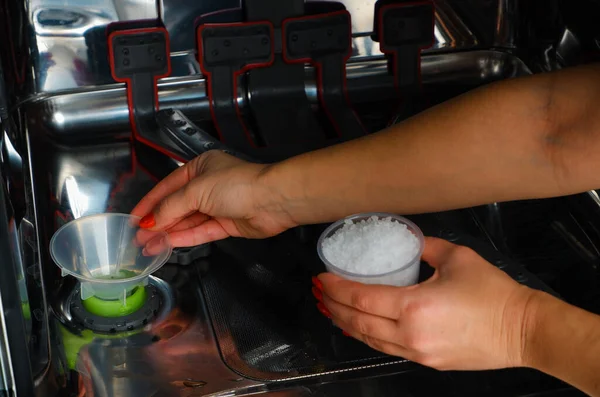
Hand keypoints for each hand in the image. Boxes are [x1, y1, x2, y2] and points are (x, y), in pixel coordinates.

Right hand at [131, 151, 296, 246]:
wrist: (273, 200)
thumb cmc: (236, 185)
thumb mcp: (196, 190)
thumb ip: (170, 208)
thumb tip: (148, 223)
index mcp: (199, 168)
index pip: (167, 186)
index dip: (149, 203)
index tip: (133, 219)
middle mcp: (207, 186)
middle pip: (176, 206)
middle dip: (156, 222)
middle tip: (136, 238)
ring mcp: (217, 206)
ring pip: (187, 221)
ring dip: (167, 233)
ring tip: (146, 246)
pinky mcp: (227, 224)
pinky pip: (200, 232)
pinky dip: (184, 238)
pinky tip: (167, 245)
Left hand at [314, 237, 537, 370]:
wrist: (524, 331)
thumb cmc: (494, 294)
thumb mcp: (456, 257)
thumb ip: (424, 246)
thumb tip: (408, 240)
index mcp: (414, 306)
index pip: (361, 298)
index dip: (336, 288)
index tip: (321, 277)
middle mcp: (410, 334)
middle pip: (357, 322)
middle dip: (332, 306)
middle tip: (318, 292)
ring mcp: (417, 352)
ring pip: (369, 339)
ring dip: (345, 324)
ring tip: (329, 309)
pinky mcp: (426, 361)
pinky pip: (386, 348)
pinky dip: (367, 336)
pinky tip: (358, 327)